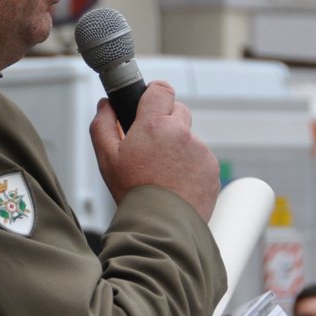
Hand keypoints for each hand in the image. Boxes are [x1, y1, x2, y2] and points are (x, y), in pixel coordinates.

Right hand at [89, 81, 218, 220]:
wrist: (162, 226)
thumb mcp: (107, 158)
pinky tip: (176, 184)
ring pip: (189, 138)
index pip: (161, 89)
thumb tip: (106, 105)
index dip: (153, 95)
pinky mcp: (212, 169)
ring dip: (177, 148)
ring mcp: (200, 151)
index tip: (147, 104)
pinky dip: (190, 167)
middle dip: (165, 123)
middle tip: (151, 146)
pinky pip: (201, 159)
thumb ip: (103, 125)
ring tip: (162, 173)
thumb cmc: (133, 193)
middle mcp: (182, 133)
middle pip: (178, 111)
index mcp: (154, 125)